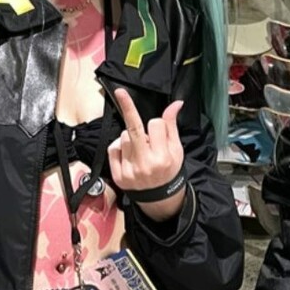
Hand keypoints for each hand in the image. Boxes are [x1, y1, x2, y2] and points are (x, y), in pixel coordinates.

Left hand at [109, 86, 185, 221]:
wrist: (159, 197)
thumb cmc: (169, 169)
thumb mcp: (176, 149)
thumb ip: (172, 125)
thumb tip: (175, 103)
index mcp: (162, 157)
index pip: (155, 125)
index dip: (157, 125)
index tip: (157, 127)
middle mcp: (145, 164)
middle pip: (133, 129)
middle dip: (127, 106)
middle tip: (120, 92)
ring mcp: (130, 171)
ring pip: (123, 136)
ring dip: (130, 137)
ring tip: (139, 149)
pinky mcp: (118, 176)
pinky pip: (113, 148)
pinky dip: (119, 146)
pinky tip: (128, 154)